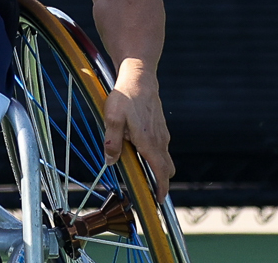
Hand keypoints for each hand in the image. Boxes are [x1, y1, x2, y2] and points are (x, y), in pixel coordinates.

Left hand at [102, 60, 174, 199]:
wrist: (140, 76)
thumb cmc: (125, 97)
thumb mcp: (112, 118)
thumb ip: (112, 141)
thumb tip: (110, 162)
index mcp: (149, 142)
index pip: (161, 172)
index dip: (162, 188)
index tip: (158, 199)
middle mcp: (159, 140)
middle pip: (166, 168)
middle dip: (161, 181)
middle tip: (149, 190)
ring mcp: (162, 133)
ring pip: (163, 157)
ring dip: (156, 167)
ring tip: (139, 168)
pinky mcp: (160, 126)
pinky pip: (160, 146)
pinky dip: (155, 154)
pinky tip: (138, 147)